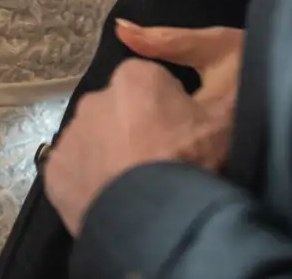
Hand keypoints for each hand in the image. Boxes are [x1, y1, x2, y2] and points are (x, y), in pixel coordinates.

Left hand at [43, 24, 245, 236]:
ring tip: (135, 183)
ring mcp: (71, 134)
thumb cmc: (190, 160)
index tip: (180, 134)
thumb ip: (227, 93)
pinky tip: (111, 197)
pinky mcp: (54, 170)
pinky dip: (89, 180)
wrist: (153, 216)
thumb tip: (236, 78)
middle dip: (134, 129)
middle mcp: (95, 97)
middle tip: (159, 160)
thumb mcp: (225, 121)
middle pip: (118, 110)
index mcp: (135, 76)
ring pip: (94, 140)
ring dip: (110, 154)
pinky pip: (75, 170)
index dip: (167, 108)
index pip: (150, 83)